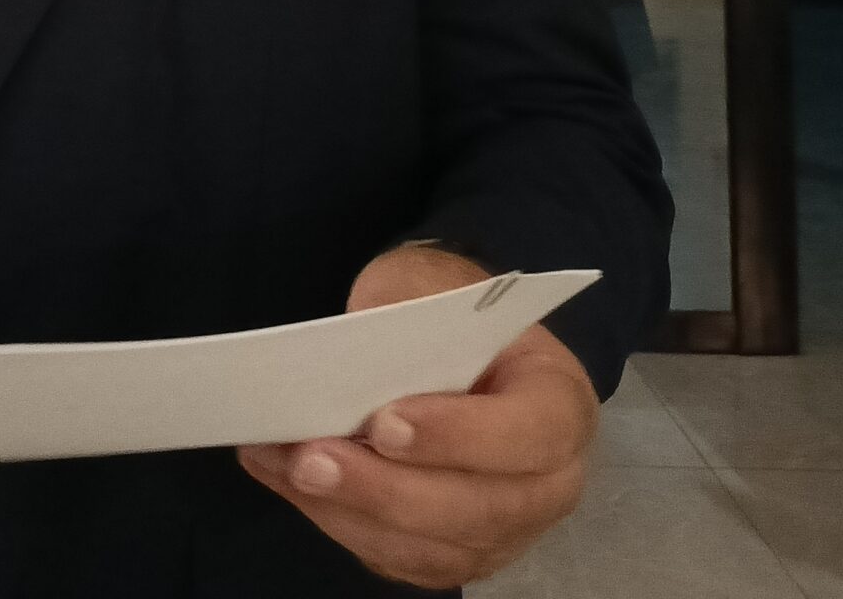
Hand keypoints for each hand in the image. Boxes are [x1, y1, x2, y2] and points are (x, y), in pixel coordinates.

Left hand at [238, 244, 597, 590]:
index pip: (527, 434)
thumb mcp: (428, 286)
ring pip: (429, 546)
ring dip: (347, 510)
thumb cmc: (446, 311)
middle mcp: (547, 484)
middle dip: (383, 488)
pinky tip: (286, 480)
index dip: (457, 436)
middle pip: (473, 508)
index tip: (384, 424)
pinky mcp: (453, 553)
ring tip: (282, 466)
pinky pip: (396, 557)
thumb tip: (346, 364)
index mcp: (560, 405)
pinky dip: (336, 521)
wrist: (448, 343)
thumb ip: (400, 321)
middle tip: (309, 459)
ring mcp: (504, 530)